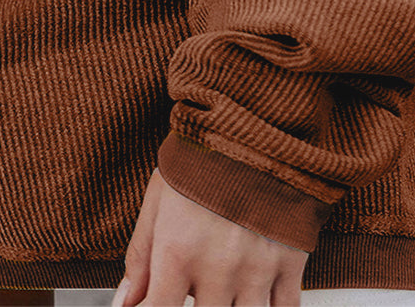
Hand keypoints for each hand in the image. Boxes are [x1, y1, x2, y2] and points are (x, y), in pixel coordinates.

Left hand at [115, 165, 308, 306]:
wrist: (252, 125)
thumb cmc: (200, 160)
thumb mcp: (158, 201)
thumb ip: (140, 257)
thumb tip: (123, 303)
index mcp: (178, 250)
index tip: (152, 304)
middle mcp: (218, 266)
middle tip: (193, 287)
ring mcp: (257, 268)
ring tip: (223, 288)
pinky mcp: (290, 262)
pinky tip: (255, 297)